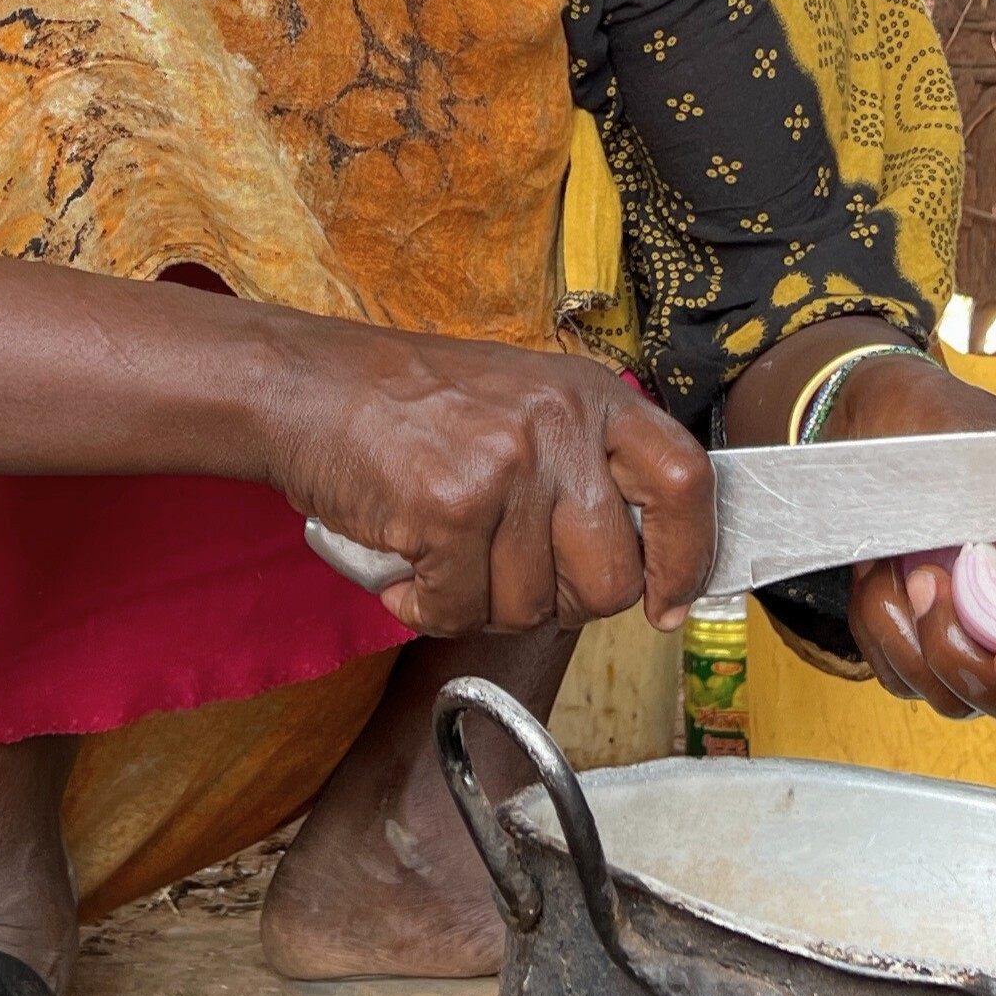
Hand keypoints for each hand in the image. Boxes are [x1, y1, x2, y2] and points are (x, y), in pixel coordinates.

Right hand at [266, 326, 713, 641]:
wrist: (307, 386)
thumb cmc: (410, 407)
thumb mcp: (523, 404)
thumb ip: (583, 467)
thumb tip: (642, 571)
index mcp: (591, 395)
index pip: (685, 483)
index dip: (688, 557)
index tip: (668, 603)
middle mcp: (559, 423)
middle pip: (610, 575)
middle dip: (559, 604)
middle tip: (507, 580)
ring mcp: (507, 463)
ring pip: (531, 606)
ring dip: (481, 605)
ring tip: (445, 561)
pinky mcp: (451, 505)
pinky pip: (460, 609)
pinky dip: (427, 610)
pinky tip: (407, 574)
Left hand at [825, 355, 995, 734]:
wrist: (873, 423)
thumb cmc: (939, 427)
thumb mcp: (982, 461)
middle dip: (975, 668)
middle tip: (928, 584)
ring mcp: (989, 638)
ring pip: (965, 700)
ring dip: (913, 637)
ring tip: (899, 561)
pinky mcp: (931, 648)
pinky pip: (906, 680)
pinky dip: (882, 632)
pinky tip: (879, 575)